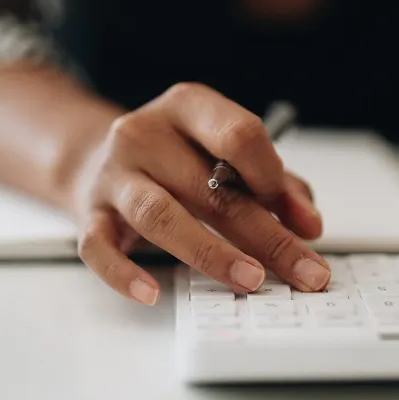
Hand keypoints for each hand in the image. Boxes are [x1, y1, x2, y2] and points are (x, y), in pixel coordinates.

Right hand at [69, 83, 330, 305]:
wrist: (97, 160)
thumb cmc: (178, 161)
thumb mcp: (227, 155)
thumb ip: (276, 184)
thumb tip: (308, 224)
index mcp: (188, 106)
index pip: (239, 135)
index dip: (275, 179)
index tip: (304, 221)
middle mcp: (146, 134)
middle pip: (212, 188)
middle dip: (267, 237)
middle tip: (305, 272)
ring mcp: (114, 175)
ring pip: (160, 216)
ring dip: (211, 253)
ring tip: (249, 280)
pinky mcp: (90, 215)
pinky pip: (100, 248)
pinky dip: (124, 274)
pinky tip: (152, 293)